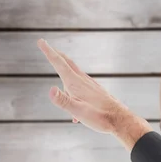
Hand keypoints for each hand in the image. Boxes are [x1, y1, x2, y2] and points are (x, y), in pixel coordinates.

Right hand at [37, 39, 152, 149]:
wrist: (120, 120)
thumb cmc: (100, 117)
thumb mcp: (78, 111)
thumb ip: (63, 101)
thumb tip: (50, 90)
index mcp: (75, 84)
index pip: (59, 64)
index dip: (48, 52)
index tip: (41, 41)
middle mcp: (83, 81)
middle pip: (68, 64)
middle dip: (57, 56)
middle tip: (49, 48)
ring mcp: (91, 85)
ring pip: (75, 74)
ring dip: (65, 70)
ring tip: (60, 73)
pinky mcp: (96, 91)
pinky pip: (82, 86)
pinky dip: (74, 89)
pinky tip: (76, 111)